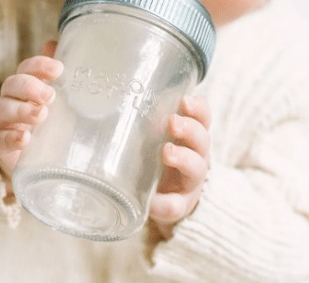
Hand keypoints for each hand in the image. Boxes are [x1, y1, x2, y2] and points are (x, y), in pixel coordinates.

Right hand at [0, 41, 61, 192]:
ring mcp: (4, 122)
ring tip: (42, 115)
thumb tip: (54, 43)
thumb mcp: (59, 98)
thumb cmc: (49, 122)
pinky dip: (11, 137)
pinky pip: (0, 139)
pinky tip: (25, 139)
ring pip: (1, 108)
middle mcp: (11, 99)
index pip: (27, 67)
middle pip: (12, 84)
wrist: (38, 159)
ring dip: (21, 110)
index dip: (40, 65)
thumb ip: (56, 74)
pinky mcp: (1, 145)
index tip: (59, 69)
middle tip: (50, 96)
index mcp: (27, 85)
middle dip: (30, 86)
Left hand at [149, 95, 210, 239]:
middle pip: (202, 140)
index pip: (202, 117)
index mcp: (191, 135)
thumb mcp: (154, 136)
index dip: (198, 108)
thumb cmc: (157, 156)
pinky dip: (165, 203)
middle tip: (173, 122)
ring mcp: (190, 181)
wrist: (162, 197)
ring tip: (167, 153)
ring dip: (184, 158)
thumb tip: (106, 104)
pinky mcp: (179, 205)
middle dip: (190, 129)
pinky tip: (152, 201)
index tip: (185, 101)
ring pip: (196, 168)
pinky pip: (175, 206)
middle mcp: (196, 155)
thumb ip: (142, 121)